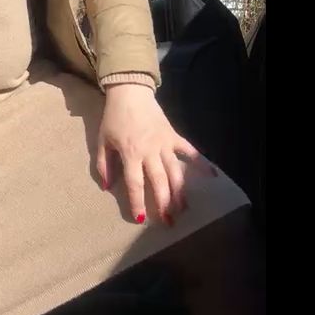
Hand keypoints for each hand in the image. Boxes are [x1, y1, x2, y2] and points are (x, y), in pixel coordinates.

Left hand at [97, 83, 211, 225]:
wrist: (130, 93)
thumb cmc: (113, 118)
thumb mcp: (102, 141)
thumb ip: (104, 165)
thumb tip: (107, 187)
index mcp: (131, 153)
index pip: (135, 183)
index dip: (137, 202)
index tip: (140, 219)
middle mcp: (150, 152)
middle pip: (160, 182)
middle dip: (164, 203)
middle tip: (168, 221)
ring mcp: (165, 144)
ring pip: (176, 172)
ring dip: (180, 192)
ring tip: (183, 209)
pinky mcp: (174, 136)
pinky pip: (190, 151)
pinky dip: (201, 163)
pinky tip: (212, 176)